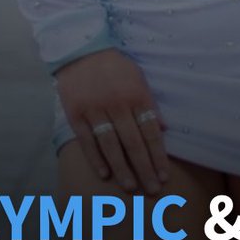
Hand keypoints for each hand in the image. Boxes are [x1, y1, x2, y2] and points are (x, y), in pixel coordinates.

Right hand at [55, 48, 168, 193]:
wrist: (80, 49)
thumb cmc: (114, 66)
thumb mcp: (138, 78)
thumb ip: (150, 103)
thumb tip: (164, 129)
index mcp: (136, 95)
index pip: (150, 131)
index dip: (158, 156)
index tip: (164, 176)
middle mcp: (117, 104)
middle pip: (133, 142)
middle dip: (144, 168)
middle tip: (152, 190)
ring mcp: (94, 109)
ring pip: (110, 145)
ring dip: (121, 168)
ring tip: (131, 187)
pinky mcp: (75, 113)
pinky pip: (87, 140)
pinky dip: (96, 158)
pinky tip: (104, 174)